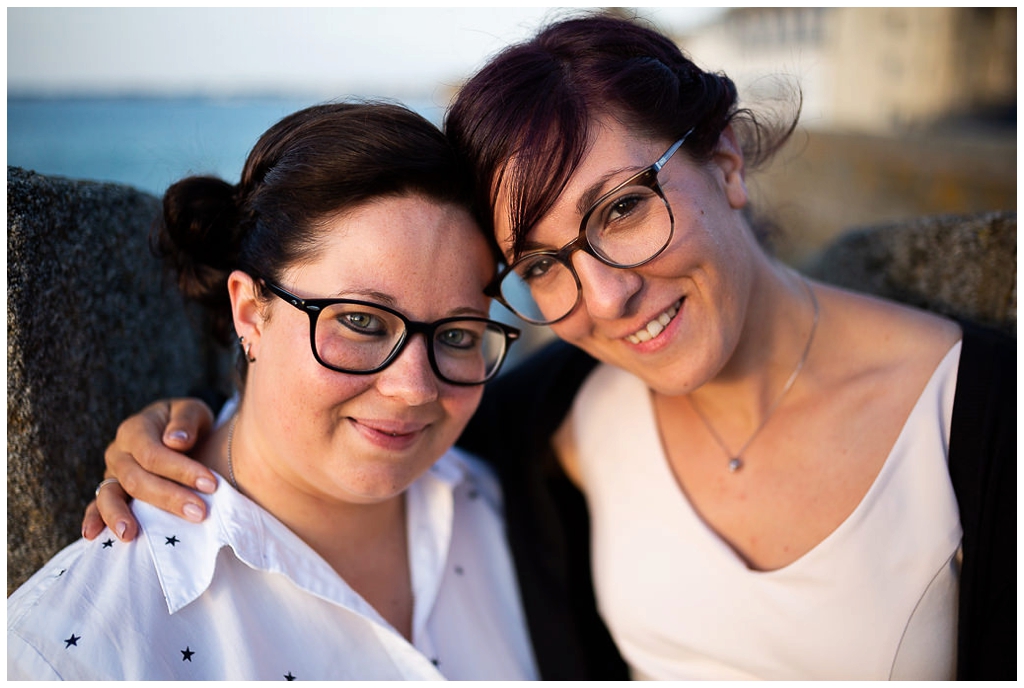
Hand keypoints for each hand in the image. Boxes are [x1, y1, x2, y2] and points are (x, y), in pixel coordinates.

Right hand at [82, 398, 216, 541]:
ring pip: (110, 495)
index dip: (181, 470)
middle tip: (199, 512)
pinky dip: (93, 519)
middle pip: (136, 479)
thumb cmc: (186, 423)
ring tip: (131, 535)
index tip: (211, 484)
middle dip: (168, 497)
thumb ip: (186, 421)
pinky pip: (97, 506)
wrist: (174, 431)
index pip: (153, 453)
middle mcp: (118, 452)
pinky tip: (92, 536)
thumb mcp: (192, 411)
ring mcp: (111, 473)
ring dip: (120, 515)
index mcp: (136, 429)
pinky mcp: (111, 491)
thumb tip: (176, 441)